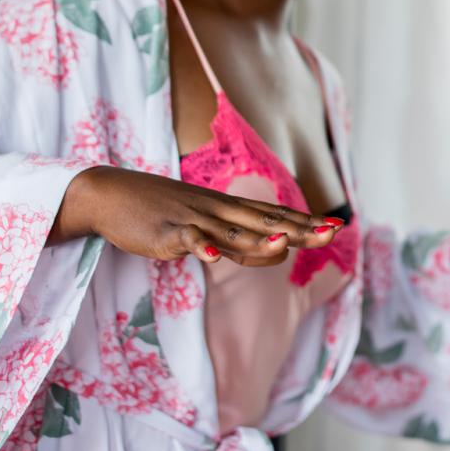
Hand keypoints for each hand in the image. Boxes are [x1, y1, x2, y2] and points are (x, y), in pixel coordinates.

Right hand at [51, 166, 340, 266]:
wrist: (112, 194)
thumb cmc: (163, 212)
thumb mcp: (208, 224)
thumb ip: (240, 239)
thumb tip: (275, 250)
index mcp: (230, 208)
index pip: (277, 215)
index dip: (307, 221)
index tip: (338, 226)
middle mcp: (219, 210)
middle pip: (266, 222)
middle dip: (300, 229)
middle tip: (333, 232)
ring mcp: (194, 219)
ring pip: (232, 231)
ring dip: (259, 239)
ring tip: (286, 244)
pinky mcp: (167, 231)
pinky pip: (187, 240)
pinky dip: (200, 247)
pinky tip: (213, 256)